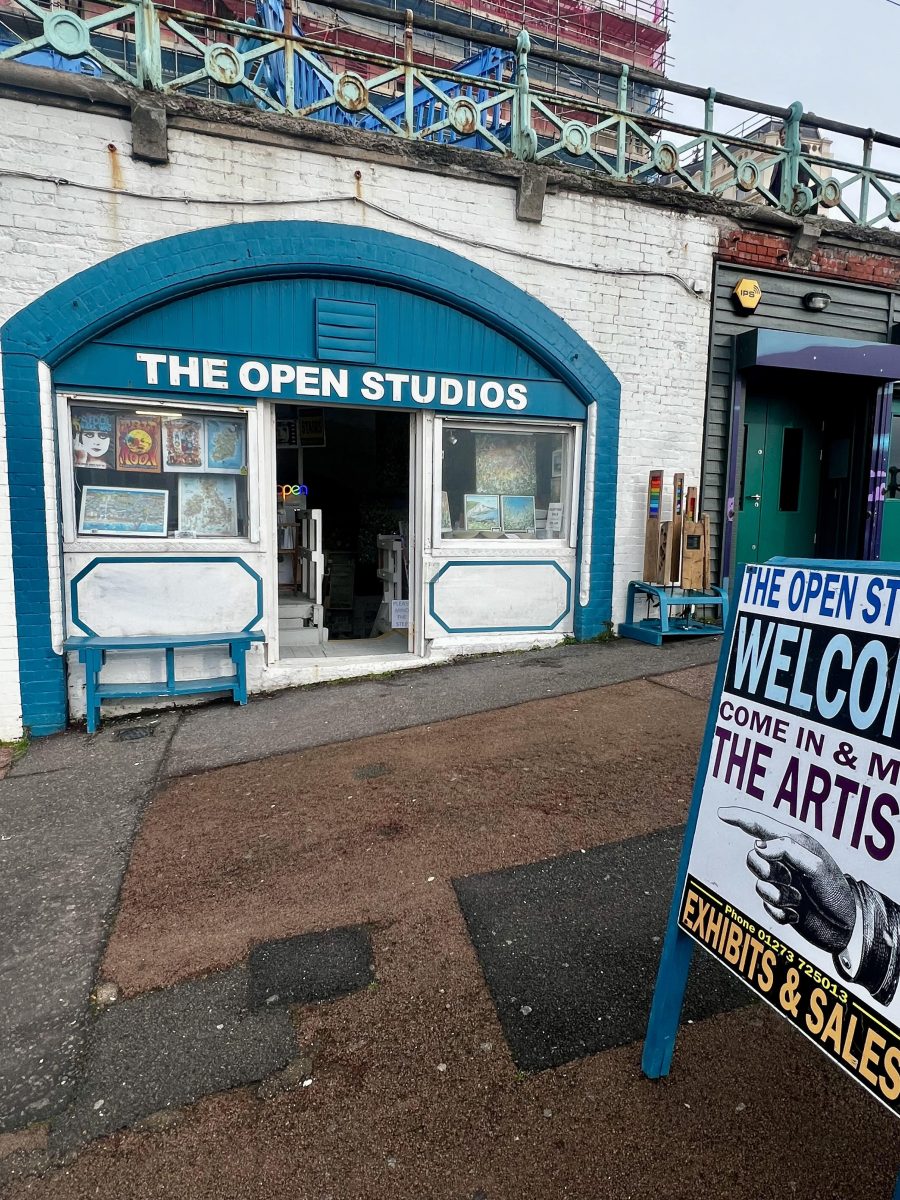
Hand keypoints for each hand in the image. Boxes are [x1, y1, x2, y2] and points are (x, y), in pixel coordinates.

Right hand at [718, 808, 855, 953]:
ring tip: (800, 900)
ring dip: (779, 895)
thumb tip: (758, 845)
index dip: (740, 818)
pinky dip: (781, 913)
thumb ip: (787, 850)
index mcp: (794, 844)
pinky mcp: (781, 905)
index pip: (761, 826)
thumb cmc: (836, 892)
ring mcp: (782, 883)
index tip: (721, 813)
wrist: (848, 928)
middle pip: (753, 858)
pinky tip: (798, 915)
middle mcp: (785, 861)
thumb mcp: (816, 866)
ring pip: (758, 884)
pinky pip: (766, 907)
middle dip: (769, 872)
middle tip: (792, 880)